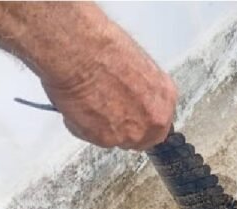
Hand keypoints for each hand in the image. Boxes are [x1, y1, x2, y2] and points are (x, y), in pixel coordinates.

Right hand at [0, 2, 177, 150]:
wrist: (70, 43)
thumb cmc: (96, 42)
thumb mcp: (131, 62)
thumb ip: (137, 86)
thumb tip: (128, 96)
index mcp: (165, 93)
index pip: (160, 121)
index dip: (139, 118)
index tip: (127, 113)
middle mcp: (157, 116)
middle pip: (143, 137)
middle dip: (123, 127)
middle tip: (102, 107)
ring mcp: (134, 130)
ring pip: (115, 139)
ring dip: (99, 125)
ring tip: (85, 96)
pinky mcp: (106, 138)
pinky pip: (94, 138)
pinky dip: (81, 125)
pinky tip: (73, 100)